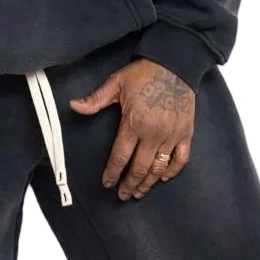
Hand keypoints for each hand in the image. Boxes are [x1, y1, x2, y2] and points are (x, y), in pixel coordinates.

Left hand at [68, 58, 194, 198]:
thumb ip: (95, 99)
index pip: (120, 157)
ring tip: (139, 192)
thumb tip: (73, 105)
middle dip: (129, 185)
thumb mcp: (116, 83)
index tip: (107, 183)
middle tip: (122, 195)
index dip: (112, 173)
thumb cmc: (144, 73)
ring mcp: (171, 135)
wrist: (175, 64)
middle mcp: (153, 134)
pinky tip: (163, 178)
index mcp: (134, 123)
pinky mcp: (186, 133)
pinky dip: (172, 171)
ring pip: (158, 168)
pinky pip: (180, 159)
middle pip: (139, 168)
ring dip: (147, 183)